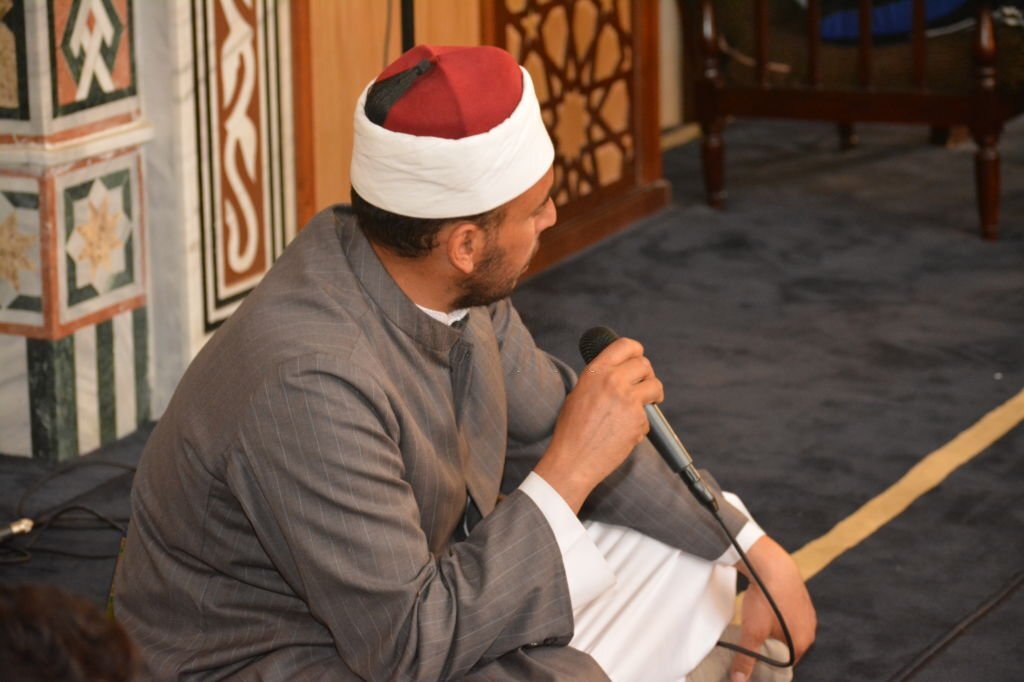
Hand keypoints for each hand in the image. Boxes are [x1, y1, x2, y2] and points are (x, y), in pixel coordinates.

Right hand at [534, 337, 663, 512]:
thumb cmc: (572, 430)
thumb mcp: (579, 393)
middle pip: (644, 365)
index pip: (626, 346)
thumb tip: (621, 372)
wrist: (573, 460)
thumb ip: (600, 379)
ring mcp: (628, 400)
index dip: (637, 351)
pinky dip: (641, 424)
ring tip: (645, 405)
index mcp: (596, 371)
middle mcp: (613, 380)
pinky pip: (649, 416)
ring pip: (655, 387)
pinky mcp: (639, 420)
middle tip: (644, 386)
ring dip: (653, 395)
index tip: (639, 358)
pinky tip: (624, 433)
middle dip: (647, 375)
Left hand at [730, 536, 815, 681]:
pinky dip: (778, 616)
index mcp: (801, 644)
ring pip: (788, 631)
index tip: (754, 660)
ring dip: (774, 631)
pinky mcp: (802, 598)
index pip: (785, 665)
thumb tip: (738, 681)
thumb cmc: (766, 599)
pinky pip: (789, 615)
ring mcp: (808, 613)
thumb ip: (746, 659)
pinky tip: (766, 609)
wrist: (772, 564)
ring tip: (757, 624)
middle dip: (771, 648)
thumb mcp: (752, 632)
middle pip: (788, 648)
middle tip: (752, 641)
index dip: (768, 664)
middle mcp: (810, 631)